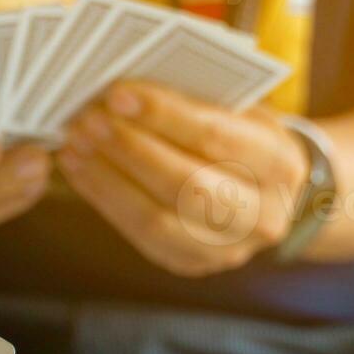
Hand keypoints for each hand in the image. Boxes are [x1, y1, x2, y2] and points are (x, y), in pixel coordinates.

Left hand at [57, 81, 309, 276]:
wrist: (276, 197)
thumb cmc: (247, 140)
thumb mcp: (243, 112)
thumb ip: (197, 102)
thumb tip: (125, 90)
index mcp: (280, 163)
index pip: (215, 136)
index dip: (162, 115)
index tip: (116, 93)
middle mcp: (260, 214)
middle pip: (183, 183)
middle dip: (128, 149)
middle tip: (86, 121)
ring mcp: (226, 249)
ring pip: (155, 218)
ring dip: (106, 178)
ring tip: (74, 145)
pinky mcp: (190, 263)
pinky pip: (139, 235)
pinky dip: (104, 199)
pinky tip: (78, 169)